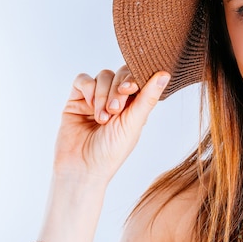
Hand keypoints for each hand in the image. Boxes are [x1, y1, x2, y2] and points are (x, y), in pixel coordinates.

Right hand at [53, 66, 169, 181]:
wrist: (82, 168)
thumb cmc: (111, 151)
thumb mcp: (134, 123)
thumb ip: (148, 97)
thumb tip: (165, 74)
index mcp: (135, 104)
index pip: (138, 77)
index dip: (134, 78)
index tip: (130, 89)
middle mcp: (116, 98)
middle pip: (121, 73)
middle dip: (117, 89)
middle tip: (115, 110)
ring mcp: (96, 97)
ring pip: (103, 76)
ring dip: (102, 95)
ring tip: (102, 119)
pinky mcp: (77, 99)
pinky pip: (83, 79)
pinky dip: (88, 89)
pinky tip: (89, 107)